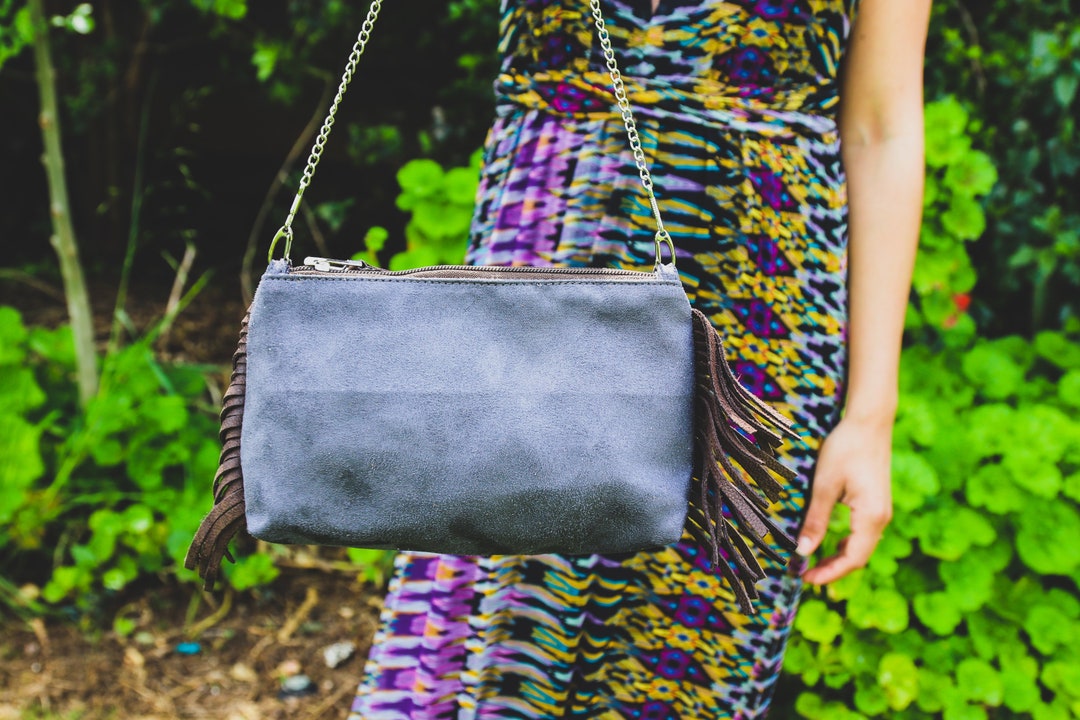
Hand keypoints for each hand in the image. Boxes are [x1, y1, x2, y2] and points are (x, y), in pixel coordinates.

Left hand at [796, 415, 893, 584]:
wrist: (869, 422)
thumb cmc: (846, 449)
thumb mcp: (824, 485)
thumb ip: (816, 520)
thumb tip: (803, 552)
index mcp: (871, 517)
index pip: (853, 558)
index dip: (830, 573)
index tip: (806, 579)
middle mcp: (881, 518)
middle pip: (859, 556)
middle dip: (833, 569)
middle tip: (805, 576)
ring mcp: (881, 511)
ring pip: (861, 545)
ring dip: (839, 557)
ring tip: (813, 564)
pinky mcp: (876, 503)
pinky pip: (862, 533)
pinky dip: (845, 544)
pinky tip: (828, 544)